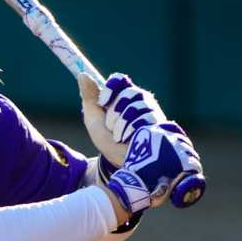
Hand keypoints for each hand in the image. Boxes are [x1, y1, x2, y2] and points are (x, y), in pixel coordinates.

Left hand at [77, 72, 201, 216]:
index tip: (101, 101)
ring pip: (135, 104)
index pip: (120, 80)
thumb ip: (90, 98)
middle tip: (111, 126)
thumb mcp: (95, 121)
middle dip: (115, 111)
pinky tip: (132, 140)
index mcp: (124, 98)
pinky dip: (131, 130)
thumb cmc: (111, 144)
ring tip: (120, 137)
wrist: (124, 166)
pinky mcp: (159, 122)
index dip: (110, 88)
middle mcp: (140, 102)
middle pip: (128, 92)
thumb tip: (82, 75)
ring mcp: (151, 112)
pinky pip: (143, 117)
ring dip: (121, 123)